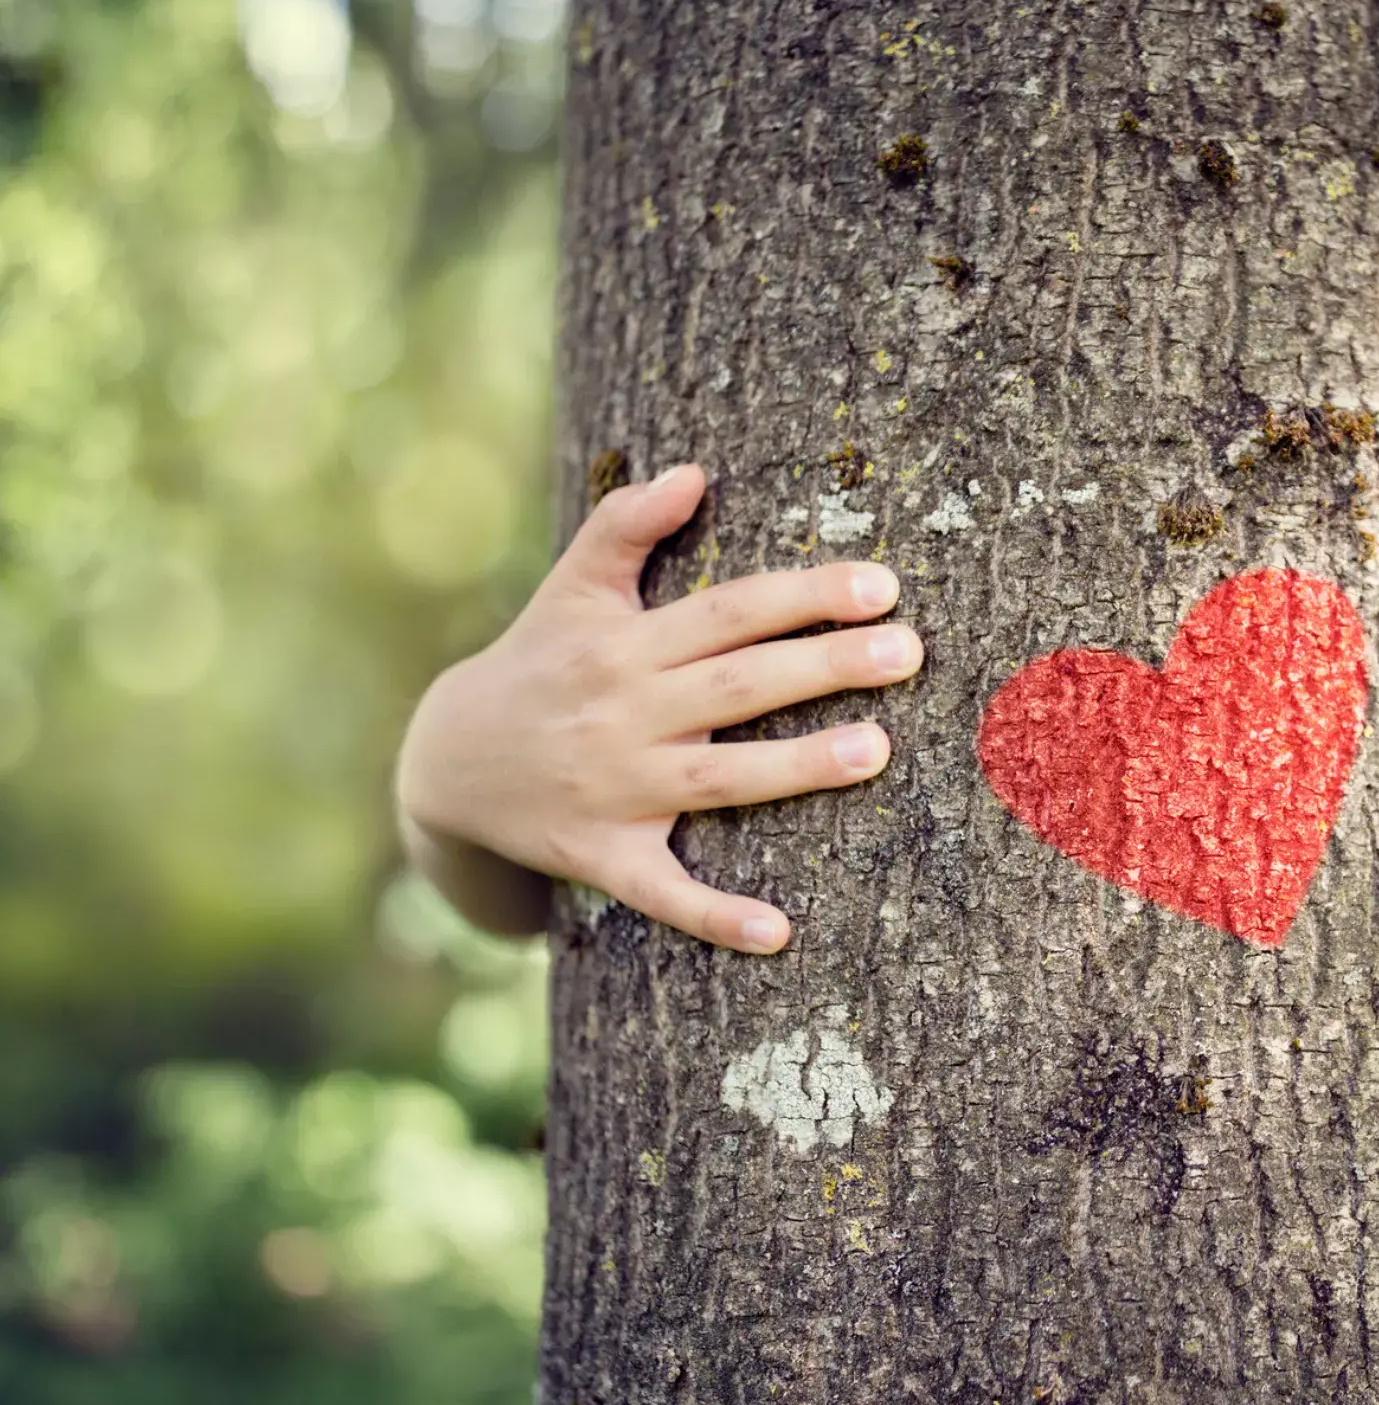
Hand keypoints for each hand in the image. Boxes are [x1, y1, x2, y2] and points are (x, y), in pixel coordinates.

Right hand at [394, 464, 922, 953]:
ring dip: (797, 769)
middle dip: (825, 666)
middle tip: (909, 651)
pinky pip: (664, 892)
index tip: (883, 586)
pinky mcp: (602, 858)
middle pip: (738, 685)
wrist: (444, 766)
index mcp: (624, 644)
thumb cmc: (536, 663)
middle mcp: (623, 713)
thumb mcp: (569, 589)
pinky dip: (716, 915)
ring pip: (718, 780)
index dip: (804, 596)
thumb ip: (625, 525)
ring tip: (878, 750)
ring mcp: (614, 790)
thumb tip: (693, 471)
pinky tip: (779, 932)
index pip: (729, 611)